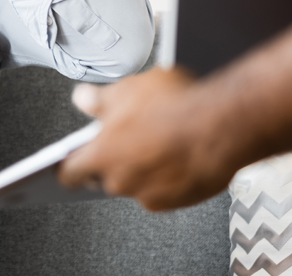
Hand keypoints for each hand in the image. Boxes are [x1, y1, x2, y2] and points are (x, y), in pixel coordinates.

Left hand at [57, 68, 245, 210]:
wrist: (224, 126)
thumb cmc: (175, 106)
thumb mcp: (126, 90)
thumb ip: (97, 100)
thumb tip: (82, 99)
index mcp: (102, 156)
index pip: (69, 172)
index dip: (66, 166)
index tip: (66, 164)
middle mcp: (123, 181)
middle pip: (105, 177)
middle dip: (112, 160)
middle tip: (127, 137)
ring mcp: (151, 194)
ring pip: (137, 183)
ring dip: (142, 167)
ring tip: (160, 139)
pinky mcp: (179, 201)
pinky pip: (164, 189)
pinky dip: (167, 176)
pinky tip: (178, 152)